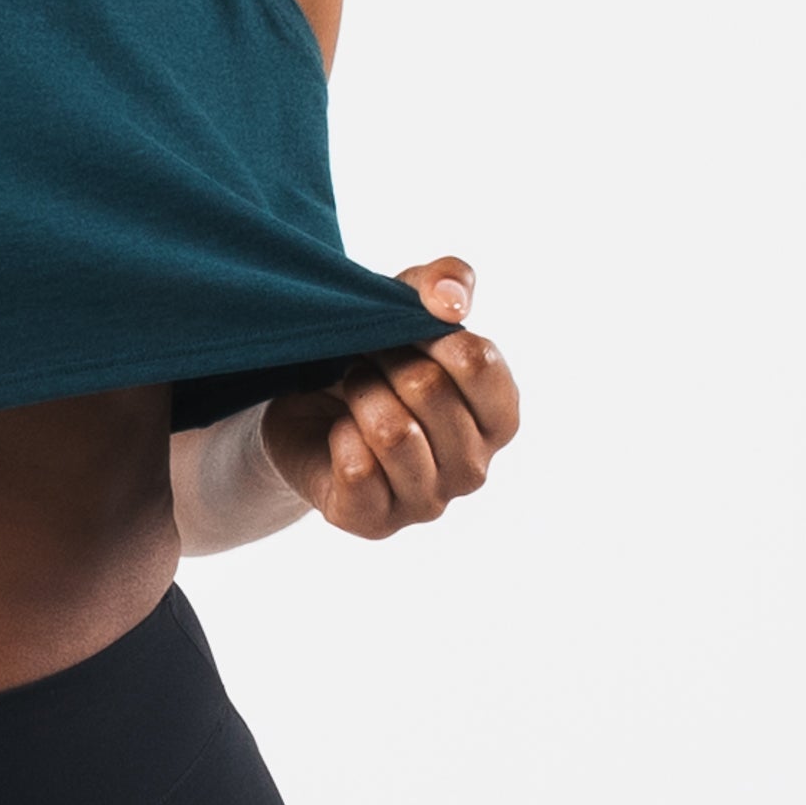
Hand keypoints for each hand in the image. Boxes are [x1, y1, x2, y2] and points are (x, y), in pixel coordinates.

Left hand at [257, 263, 520, 538]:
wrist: (306, 410)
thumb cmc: (375, 359)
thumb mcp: (410, 303)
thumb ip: (446, 281)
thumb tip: (451, 303)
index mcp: (499, 417)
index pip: (478, 362)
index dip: (428, 334)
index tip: (405, 335)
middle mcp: (474, 469)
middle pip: (430, 390)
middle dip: (385, 361)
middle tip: (369, 365)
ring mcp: (429, 502)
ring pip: (394, 432)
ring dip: (360, 395)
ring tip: (356, 394)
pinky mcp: (377, 522)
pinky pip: (357, 468)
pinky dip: (337, 436)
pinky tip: (340, 436)